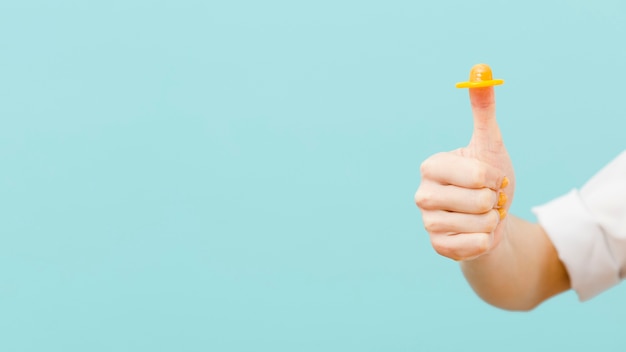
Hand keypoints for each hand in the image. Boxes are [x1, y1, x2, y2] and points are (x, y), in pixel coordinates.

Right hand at [415, 85, 514, 260]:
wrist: (491, 220)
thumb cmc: (489, 181)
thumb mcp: (490, 144)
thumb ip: (483, 109)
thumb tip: (480, 71)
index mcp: (431, 166)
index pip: (477, 174)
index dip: (494, 178)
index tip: (491, 178)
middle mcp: (423, 194)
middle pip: (479, 201)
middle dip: (494, 201)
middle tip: (488, 199)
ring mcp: (427, 222)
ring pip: (480, 224)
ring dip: (492, 221)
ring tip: (483, 216)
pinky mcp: (438, 246)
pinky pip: (475, 245)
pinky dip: (487, 240)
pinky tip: (478, 234)